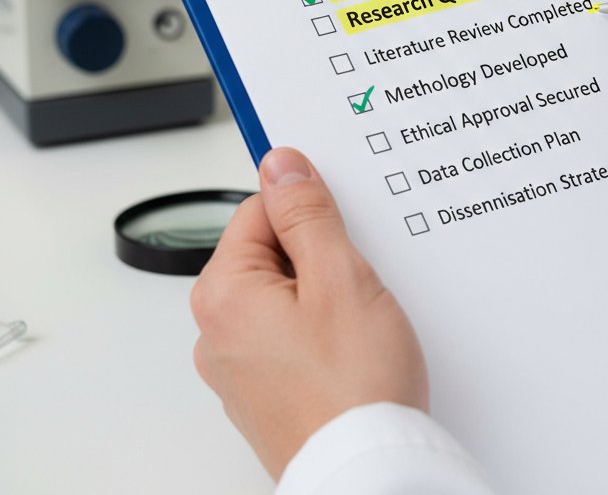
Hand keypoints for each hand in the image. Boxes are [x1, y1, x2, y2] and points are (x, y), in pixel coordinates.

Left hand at [191, 147, 427, 479]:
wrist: (368, 472)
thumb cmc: (353, 386)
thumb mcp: (339, 276)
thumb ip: (306, 213)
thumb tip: (282, 164)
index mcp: (223, 295)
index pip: (260, 209)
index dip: (309, 207)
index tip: (343, 220)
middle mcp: (218, 332)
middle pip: (272, 251)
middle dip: (321, 252)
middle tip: (359, 277)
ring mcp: (241, 367)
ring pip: (287, 294)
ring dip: (326, 291)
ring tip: (362, 318)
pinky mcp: (267, 391)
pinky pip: (291, 333)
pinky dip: (323, 328)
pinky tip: (355, 345)